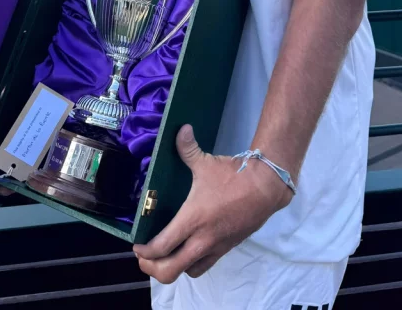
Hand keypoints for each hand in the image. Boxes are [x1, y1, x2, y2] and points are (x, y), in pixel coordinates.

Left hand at [133, 125, 291, 283]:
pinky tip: (188, 251)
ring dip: (173, 268)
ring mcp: (215, 247)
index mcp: (192, 220)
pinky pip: (204, 265)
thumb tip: (180, 129)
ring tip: (164, 257)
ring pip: (188, 272)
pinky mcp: (226, 248)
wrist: (265, 188)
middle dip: (153, 268)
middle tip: (145, 257)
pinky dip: (192, 264)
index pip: (161, 247)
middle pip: (170, 271)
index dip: (145, 251)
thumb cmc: (233, 176)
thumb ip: (188, 148)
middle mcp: (201, 240)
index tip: (137, 244)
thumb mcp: (207, 162)